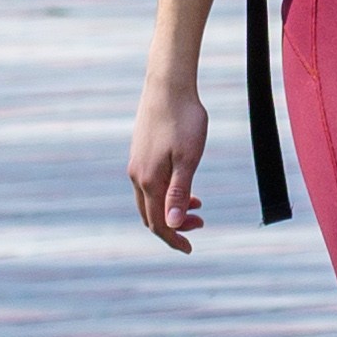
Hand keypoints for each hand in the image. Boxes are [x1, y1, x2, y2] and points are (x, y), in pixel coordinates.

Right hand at [128, 76, 208, 251]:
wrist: (168, 86)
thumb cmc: (184, 120)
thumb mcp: (189, 158)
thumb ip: (180, 192)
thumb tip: (174, 224)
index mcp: (148, 181)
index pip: (158, 222)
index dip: (173, 238)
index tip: (190, 249)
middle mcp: (137, 175)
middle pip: (150, 214)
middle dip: (172, 226)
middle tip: (199, 226)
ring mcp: (136, 164)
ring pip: (149, 199)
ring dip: (170, 209)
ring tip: (198, 209)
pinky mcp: (140, 153)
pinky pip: (150, 184)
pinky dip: (166, 194)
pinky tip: (186, 186)